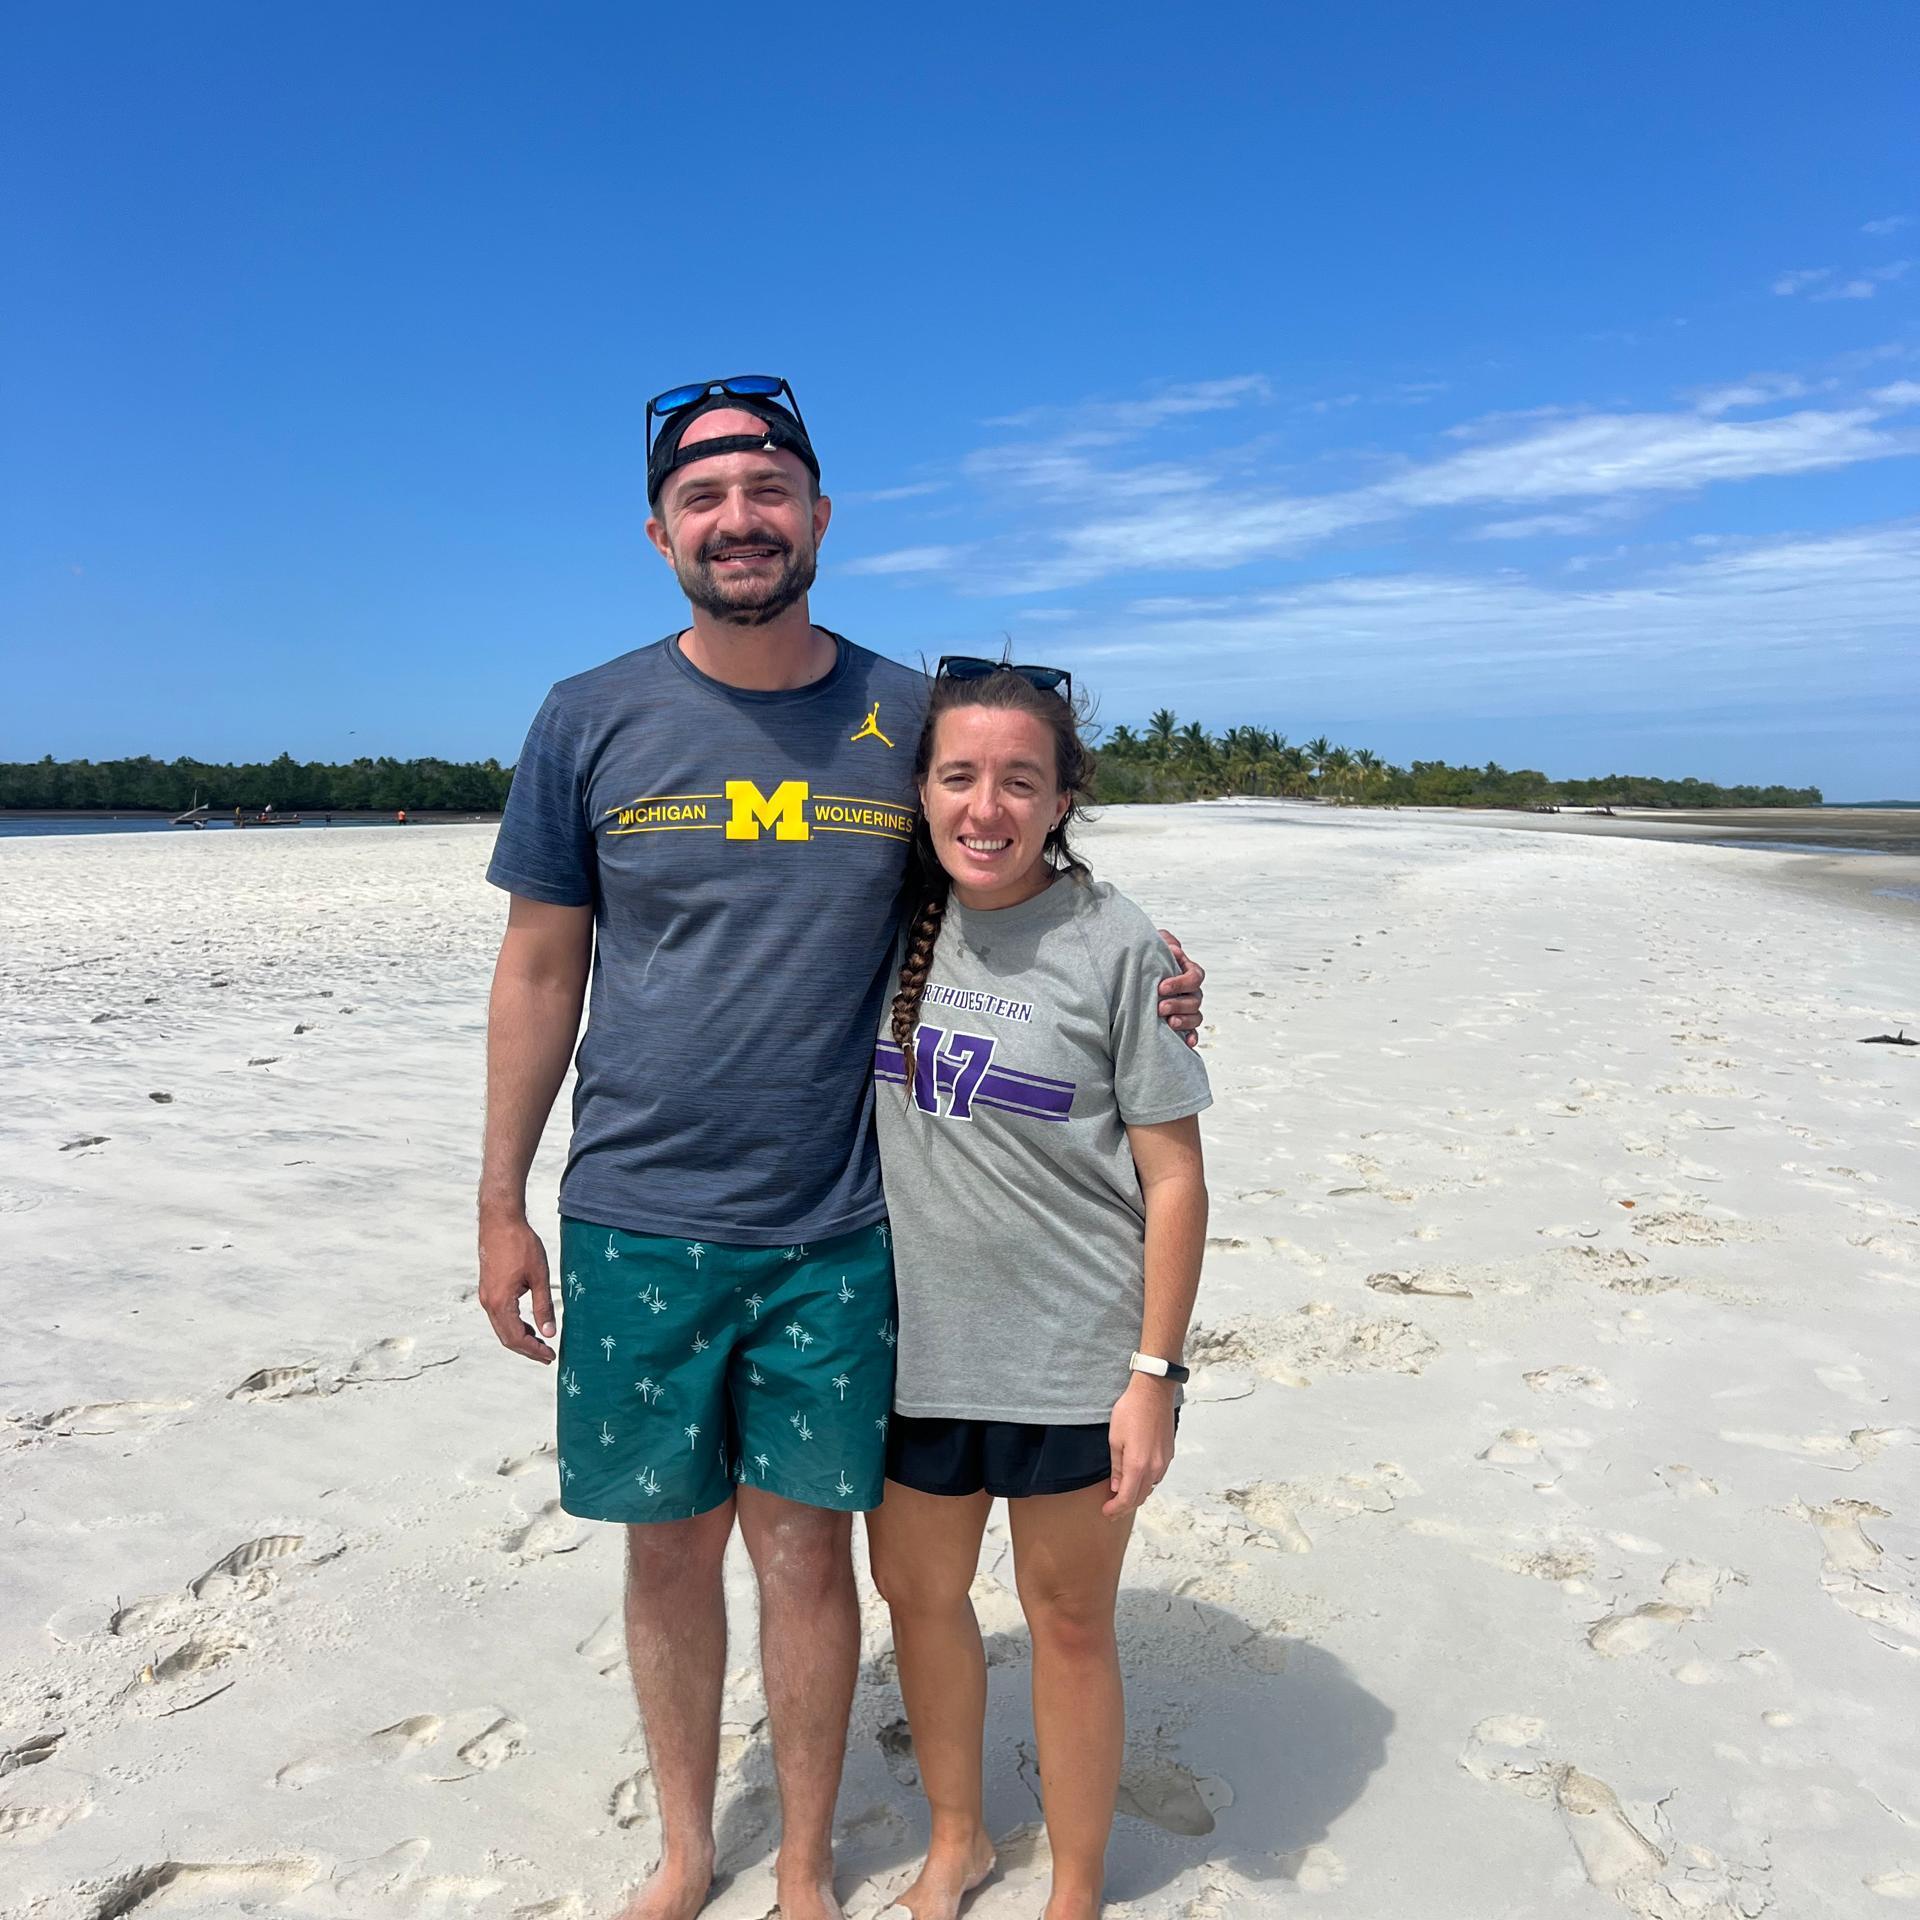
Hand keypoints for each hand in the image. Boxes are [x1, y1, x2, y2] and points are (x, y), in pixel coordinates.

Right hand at [478, 1210, 556, 1363]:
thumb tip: (549, 1332)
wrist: (500, 1222)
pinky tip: (529, 1325)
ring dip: (520, 1338)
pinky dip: (514, 1325)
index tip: (550, 1357)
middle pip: (506, 1337)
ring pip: (502, 1328)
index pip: (516, 1338)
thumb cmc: (520, 1244)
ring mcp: (486, 1296)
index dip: (533, 1350)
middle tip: (548, 1356)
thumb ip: (543, 1306)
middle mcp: (489, 1303)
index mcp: (501, 1302)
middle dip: (527, 1349)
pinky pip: (500, 1316)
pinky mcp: (488, 1289)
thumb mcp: (539, 1276)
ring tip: (541, 1343)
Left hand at [1104, 1375, 1176, 1517]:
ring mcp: (1164, 1462)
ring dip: (1136, 1496)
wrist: (1153, 1392)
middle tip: (1111, 1510)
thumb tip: (1117, 1487)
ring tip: (1122, 1497)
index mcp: (1138, 1466)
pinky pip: (1157, 1477)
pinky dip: (1146, 1484)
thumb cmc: (1130, 1411)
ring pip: (1150, 1488)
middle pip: (1140, 1498)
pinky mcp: (1169, 1454)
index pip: (1127, 1499)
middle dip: (1125, 1507)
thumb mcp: (1115, 1439)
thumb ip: (1117, 1467)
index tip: (1106, 1513)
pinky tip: (1137, 1480)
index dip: (1115, 1509)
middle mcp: (1155, 1468)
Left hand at [1156, 930, 1204, 1049]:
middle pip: (1195, 999)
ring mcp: (1187, 1009)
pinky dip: (1192, 1037)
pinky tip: (1187, 1042)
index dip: (1180, 983)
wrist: (1132, 976)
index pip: (1195, 976)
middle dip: (1178, 1004)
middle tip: (1160, 1008)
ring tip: (1169, 1023)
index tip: (1161, 987)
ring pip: (1196, 1016)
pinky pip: (1193, 1032)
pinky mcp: (1181, 1024)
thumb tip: (1173, 947)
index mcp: (1187, 971)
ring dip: (1184, 1020)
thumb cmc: (1145, 959)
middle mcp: (1191, 991)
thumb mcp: (1153, 945)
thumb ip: (1164, 942)